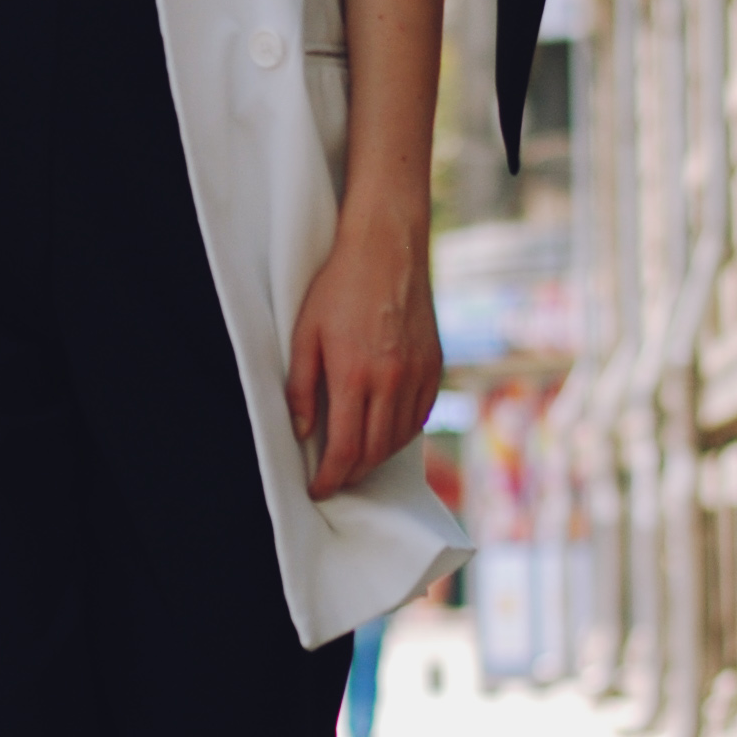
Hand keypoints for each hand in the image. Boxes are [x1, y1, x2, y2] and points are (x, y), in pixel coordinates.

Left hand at [284, 204, 441, 501]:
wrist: (387, 248)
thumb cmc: (338, 286)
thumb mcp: (306, 334)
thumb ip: (302, 388)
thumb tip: (302, 433)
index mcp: (355, 375)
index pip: (346, 449)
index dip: (330, 477)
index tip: (317, 488)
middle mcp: (392, 380)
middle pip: (375, 451)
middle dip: (352, 474)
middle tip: (333, 479)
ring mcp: (418, 374)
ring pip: (400, 438)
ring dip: (377, 458)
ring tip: (355, 461)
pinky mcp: (434, 365)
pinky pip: (420, 415)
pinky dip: (401, 434)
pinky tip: (385, 433)